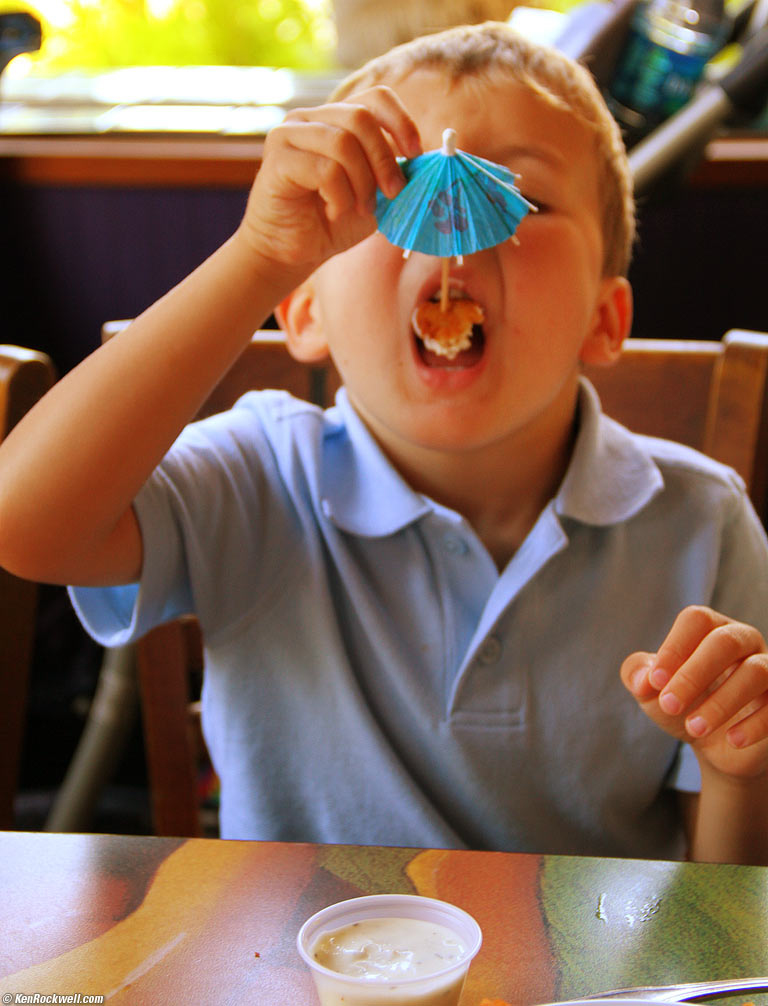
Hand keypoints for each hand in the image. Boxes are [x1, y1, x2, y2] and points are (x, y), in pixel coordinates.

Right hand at [237, 85, 421, 278]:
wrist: (290, 252)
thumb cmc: (331, 222)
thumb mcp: (374, 195)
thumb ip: (394, 173)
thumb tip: (426, 158)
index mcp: (335, 119)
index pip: (376, 98)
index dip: (402, 121)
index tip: (416, 154)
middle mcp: (309, 118)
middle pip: (361, 118)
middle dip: (384, 160)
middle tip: (392, 194)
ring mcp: (289, 135)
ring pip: (342, 143)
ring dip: (362, 184)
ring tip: (359, 209)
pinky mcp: (277, 160)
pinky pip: (324, 169)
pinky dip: (339, 196)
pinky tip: (333, 212)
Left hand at [621, 605, 767, 779]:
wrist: (711, 742)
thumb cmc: (681, 702)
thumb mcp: (651, 691)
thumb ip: (637, 676)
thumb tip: (642, 678)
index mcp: (709, 627)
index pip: (696, 620)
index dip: (674, 647)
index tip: (654, 682)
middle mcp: (742, 640)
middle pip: (725, 641)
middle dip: (693, 674)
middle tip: (669, 705)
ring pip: (756, 672)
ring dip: (721, 702)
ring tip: (694, 728)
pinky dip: (755, 724)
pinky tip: (732, 740)